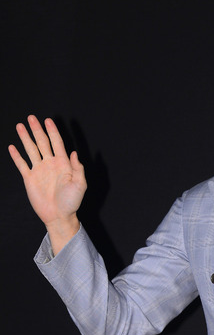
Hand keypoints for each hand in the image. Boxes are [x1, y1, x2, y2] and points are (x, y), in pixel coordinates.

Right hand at [9, 115, 85, 251]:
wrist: (59, 216)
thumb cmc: (72, 202)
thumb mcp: (80, 185)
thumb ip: (77, 169)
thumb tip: (74, 152)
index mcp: (63, 164)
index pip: (57, 143)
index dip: (52, 131)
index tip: (48, 120)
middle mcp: (50, 164)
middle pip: (42, 142)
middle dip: (37, 130)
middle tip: (31, 117)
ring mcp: (39, 170)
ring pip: (31, 150)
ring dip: (25, 138)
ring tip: (20, 126)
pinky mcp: (30, 179)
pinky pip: (22, 164)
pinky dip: (16, 156)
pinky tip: (12, 147)